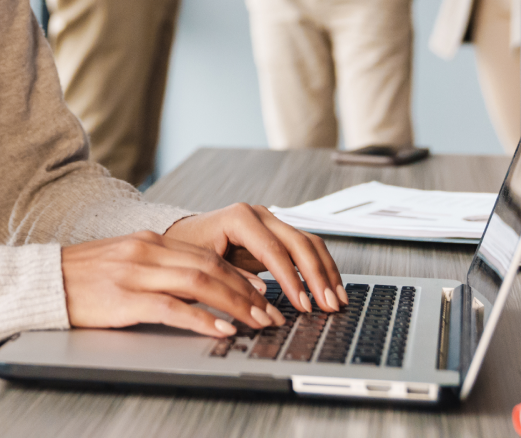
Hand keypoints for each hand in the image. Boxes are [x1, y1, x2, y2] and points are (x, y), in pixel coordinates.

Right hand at [60, 229, 285, 337]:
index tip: (262, 292)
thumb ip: (156, 267)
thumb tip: (194, 285)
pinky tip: (220, 329)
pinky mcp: (124, 299)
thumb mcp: (123, 261)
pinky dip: (202, 319)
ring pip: (199, 284)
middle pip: (210, 267)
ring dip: (235, 305)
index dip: (239, 274)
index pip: (206, 255)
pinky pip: (172, 308)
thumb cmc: (81, 277)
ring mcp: (136, 274)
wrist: (42, 281)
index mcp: (149, 241)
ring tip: (256, 322)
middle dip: (246, 292)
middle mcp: (147, 251)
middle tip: (270, 312)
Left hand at [165, 202, 345, 315]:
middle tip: (328, 305)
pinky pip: (306, 248)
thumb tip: (263, 295)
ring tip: (336, 300)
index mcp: (239, 218)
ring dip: (326, 272)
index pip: (273, 249)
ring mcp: (271, 222)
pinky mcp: (278, 234)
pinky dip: (320, 268)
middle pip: (299, 243)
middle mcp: (260, 215)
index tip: (303, 304)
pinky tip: (329, 289)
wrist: (184, 235)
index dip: (292, 279)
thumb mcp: (202, 265)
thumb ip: (232, 278)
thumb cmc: (188, 249)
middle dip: (317, 276)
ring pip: (309, 243)